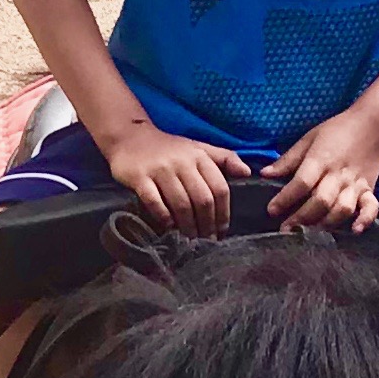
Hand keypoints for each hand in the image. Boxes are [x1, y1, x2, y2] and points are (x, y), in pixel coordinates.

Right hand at [105, 124, 250, 234]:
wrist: (130, 137)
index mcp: (199, 156)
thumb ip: (225, 159)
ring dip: (188, 226)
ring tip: (190, 239)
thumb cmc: (169, 148)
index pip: (219, 188)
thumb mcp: (199, 148)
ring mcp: (160, 169)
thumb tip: (248, 173)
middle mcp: (182, 162)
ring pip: (181, 204)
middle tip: (207, 241)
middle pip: (202, 199)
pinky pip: (154, 202)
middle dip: (207, 225)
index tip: (222, 231)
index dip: (223, 213)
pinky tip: (168, 227)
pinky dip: (164, 218)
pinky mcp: (139, 177)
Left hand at [262, 108, 378, 232]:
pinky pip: (370, 208)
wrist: (373, 125)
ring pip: (342, 209)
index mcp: (321, 159)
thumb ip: (288, 160)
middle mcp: (338, 175)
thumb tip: (264, 174)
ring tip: (310, 233)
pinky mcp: (369, 190)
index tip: (271, 210)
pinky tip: (354, 230)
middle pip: (321, 201)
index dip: (285, 199)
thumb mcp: (309, 139)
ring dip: (326, 223)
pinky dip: (364, 220)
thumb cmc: (337, 131)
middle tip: (287, 229)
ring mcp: (356, 184)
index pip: (302, 183)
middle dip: (302, 218)